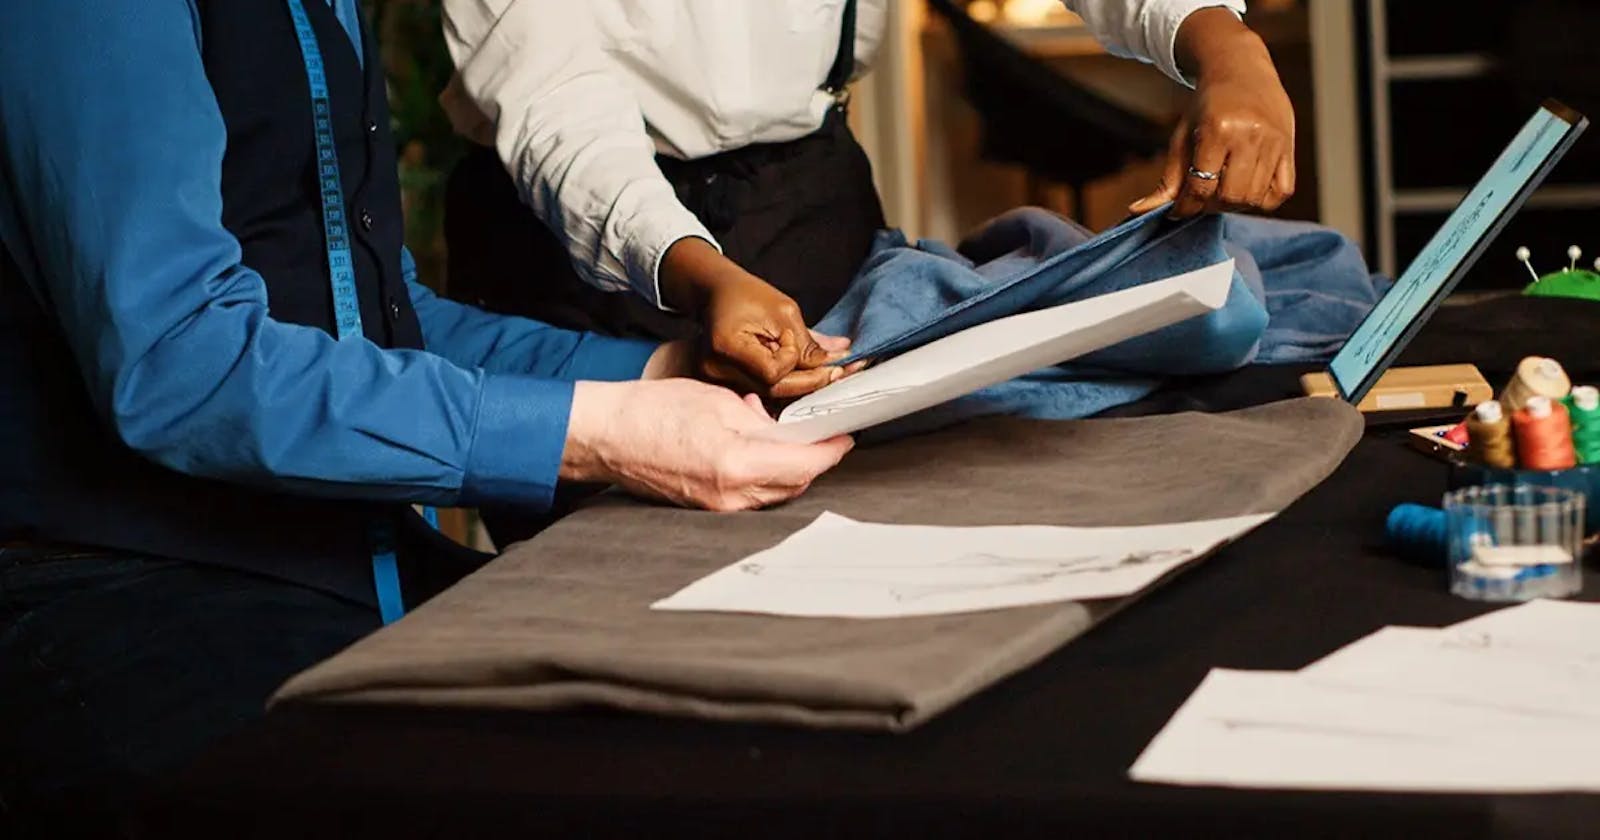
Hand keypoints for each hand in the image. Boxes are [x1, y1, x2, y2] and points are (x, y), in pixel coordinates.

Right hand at [562, 378, 853, 510]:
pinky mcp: (706, 508)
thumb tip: (786, 432)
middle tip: (819, 433)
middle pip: (795, 484)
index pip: (805, 465)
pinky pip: (750, 496)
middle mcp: (731, 496)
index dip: (831, 451)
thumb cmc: (651, 411)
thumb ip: (761, 422)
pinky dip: (762, 474)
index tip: (844, 436)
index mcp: (737, 465)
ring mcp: (718, 507)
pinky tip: (752, 449)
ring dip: (787, 468)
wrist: (606, 436)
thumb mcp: (718, 402)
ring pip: (774, 492)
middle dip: (813, 460)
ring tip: (778, 434)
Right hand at [658, 237, 849, 397]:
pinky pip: (764, 391)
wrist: (715, 293)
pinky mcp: (726, 385)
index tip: (791, 338)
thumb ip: (808, 343)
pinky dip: (787, 384)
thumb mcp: (783, 311)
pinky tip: (805, 375)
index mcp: (726, 346)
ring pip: (771, 394)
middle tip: (837, 370)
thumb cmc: (746, 295)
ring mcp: (719, 381)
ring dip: (802, 384)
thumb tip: (839, 360)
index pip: (771, 372)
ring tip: (824, 370)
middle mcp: (717, 370)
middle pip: (773, 390)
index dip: (790, 360)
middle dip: (809, 381)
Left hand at [1129, 8, 1294, 217]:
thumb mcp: (1182, 136)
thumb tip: (1139, 211)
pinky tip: (1246, 187)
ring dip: (1234, 204)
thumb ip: (1167, 178)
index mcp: (1218, 130)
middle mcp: (1249, 136)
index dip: (1186, 206)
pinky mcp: (1289, 147)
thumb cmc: (1207, 105)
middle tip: (1202, 197)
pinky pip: (1281, 192)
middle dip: (1211, 206)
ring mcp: (1274, 142)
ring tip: (1221, 190)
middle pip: (1230, 197)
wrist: (1241, 69)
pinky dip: (1262, 200)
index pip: (1201, 187)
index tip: (1178, 209)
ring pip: (1254, 198)